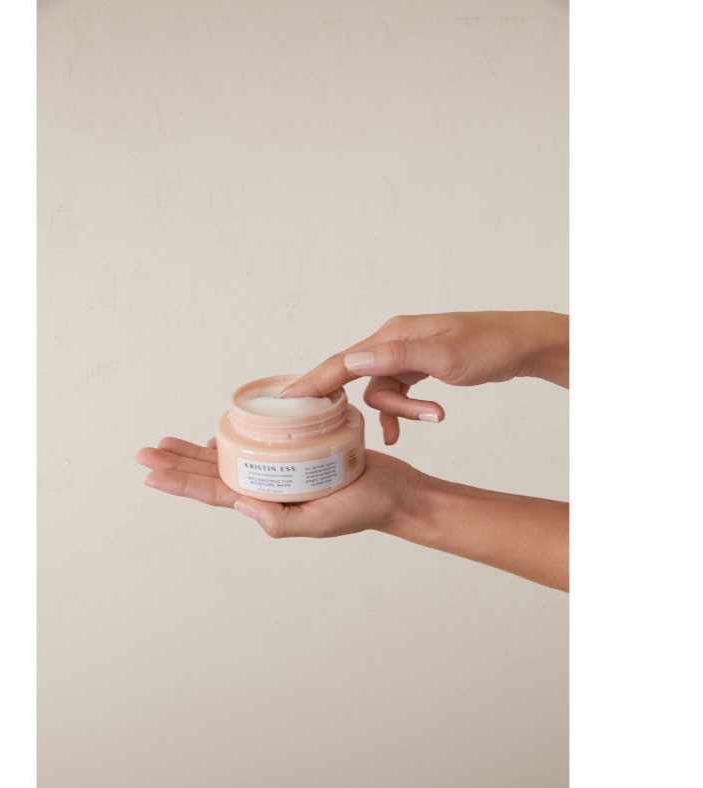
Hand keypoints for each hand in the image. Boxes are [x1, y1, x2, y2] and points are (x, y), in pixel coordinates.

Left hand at [136, 437, 421, 538]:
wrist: (396, 493)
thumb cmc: (364, 509)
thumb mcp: (321, 522)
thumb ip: (280, 521)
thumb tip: (237, 503)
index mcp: (268, 507)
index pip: (214, 492)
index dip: (181, 480)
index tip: (151, 470)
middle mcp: (268, 490)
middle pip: (212, 474)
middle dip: (178, 462)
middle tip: (146, 450)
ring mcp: (280, 473)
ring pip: (229, 459)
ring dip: (198, 451)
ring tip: (170, 441)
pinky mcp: (295, 455)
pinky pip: (257, 445)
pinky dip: (235, 439)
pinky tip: (221, 433)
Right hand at [283, 311, 567, 443]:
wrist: (522, 344)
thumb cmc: (489, 346)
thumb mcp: (444, 357)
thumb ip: (396, 358)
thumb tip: (351, 360)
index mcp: (393, 335)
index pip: (344, 360)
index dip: (314, 380)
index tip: (286, 398)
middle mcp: (393, 342)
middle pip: (362, 380)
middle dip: (379, 407)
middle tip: (377, 430)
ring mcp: (406, 354)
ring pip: (383, 392)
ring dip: (404, 411)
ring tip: (434, 417)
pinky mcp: (418, 366)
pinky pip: (398, 393)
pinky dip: (407, 409)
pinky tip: (425, 420)